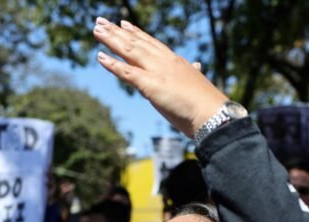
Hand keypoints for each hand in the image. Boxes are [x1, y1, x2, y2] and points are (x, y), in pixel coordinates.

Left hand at [93, 18, 226, 137]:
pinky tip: (100, 57)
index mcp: (175, 61)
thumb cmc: (207, 105)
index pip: (152, 43)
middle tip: (101, 21)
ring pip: (129, 51)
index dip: (136, 33)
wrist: (212, 114)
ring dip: (111, 40)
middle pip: (136, 43)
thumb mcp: (197, 84)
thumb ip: (193, 73)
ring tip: (96, 30)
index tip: (123, 24)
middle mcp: (165, 62)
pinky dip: (112, 65)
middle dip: (117, 31)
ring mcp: (157, 71)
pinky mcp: (151, 85)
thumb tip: (197, 66)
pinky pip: (127, 73)